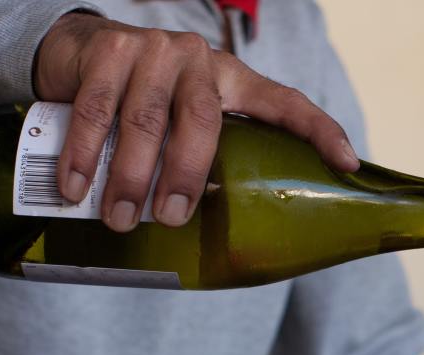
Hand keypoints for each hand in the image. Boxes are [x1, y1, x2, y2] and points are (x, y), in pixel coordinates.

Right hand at [32, 12, 359, 232]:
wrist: (81, 51)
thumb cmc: (148, 101)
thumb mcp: (188, 119)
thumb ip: (211, 156)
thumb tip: (238, 235)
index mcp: (234, 81)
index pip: (287, 103)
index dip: (320, 132)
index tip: (348, 164)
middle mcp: (200, 60)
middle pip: (203, 122)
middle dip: (185, 176)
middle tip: (169, 219)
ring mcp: (154, 50)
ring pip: (144, 120)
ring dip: (129, 176)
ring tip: (121, 218)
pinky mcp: (108, 50)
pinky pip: (96, 110)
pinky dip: (82, 155)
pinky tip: (75, 188)